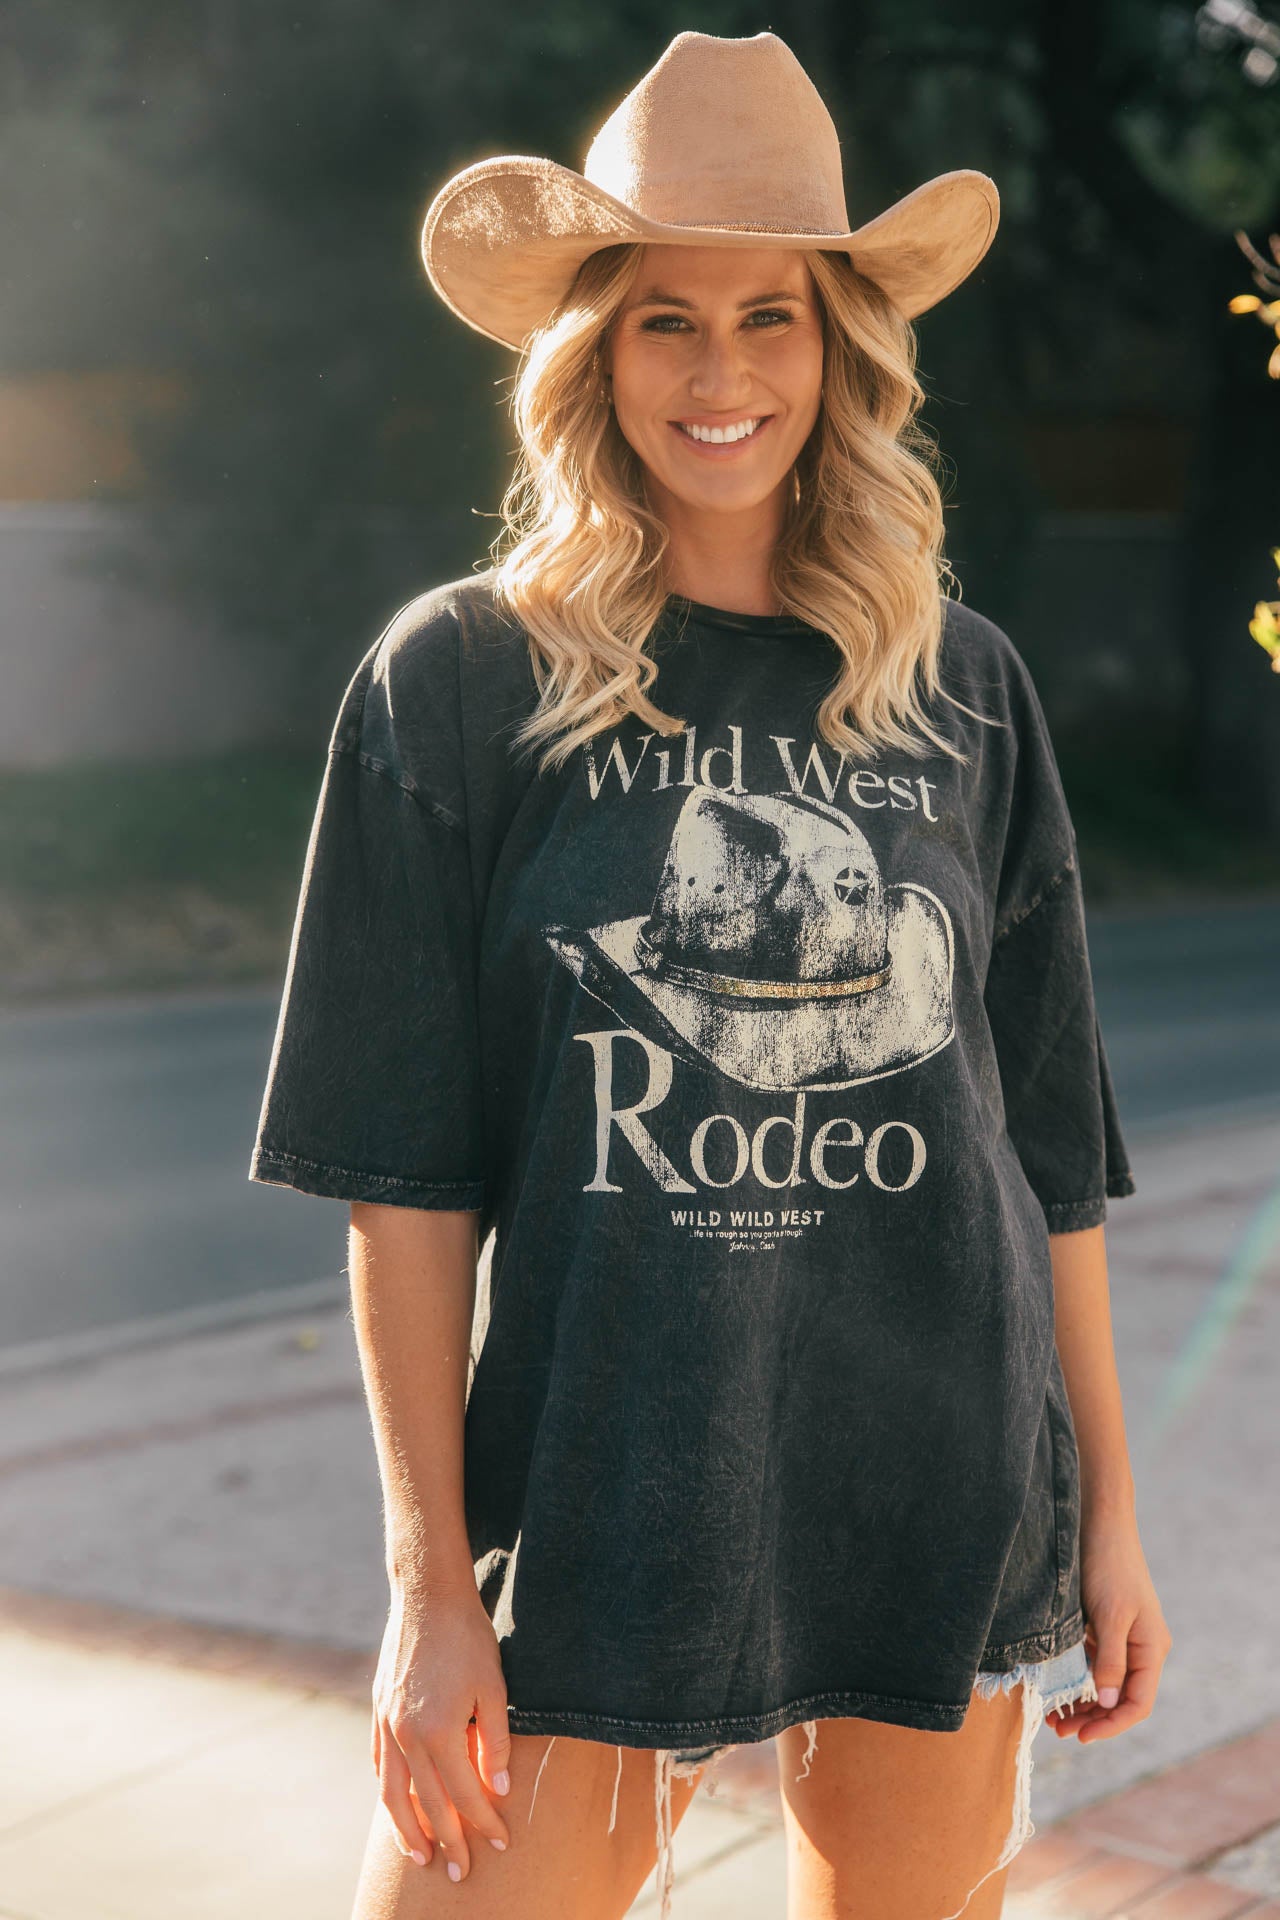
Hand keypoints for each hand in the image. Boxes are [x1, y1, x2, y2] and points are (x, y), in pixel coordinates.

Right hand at [370, 1580, 512, 1878]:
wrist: (427, 1595)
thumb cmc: (469, 1639)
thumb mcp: (495, 1687)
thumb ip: (496, 1740)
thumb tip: (499, 1789)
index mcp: (440, 1731)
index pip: (464, 1794)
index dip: (484, 1822)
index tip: (500, 1843)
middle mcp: (407, 1734)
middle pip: (427, 1804)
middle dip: (446, 1841)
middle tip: (458, 1873)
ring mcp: (387, 1723)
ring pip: (393, 1793)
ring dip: (406, 1829)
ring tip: (419, 1856)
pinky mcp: (378, 1709)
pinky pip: (380, 1763)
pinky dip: (388, 1791)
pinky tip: (396, 1805)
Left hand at [1047, 1511, 1171, 1744]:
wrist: (1098, 1522)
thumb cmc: (1107, 1566)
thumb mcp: (1109, 1615)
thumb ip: (1111, 1661)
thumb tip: (1109, 1704)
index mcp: (1152, 1648)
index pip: (1138, 1703)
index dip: (1112, 1725)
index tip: (1083, 1736)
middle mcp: (1142, 1648)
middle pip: (1121, 1699)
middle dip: (1094, 1719)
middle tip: (1059, 1731)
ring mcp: (1124, 1639)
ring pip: (1106, 1685)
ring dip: (1084, 1704)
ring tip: (1055, 1719)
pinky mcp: (1105, 1628)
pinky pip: (1095, 1665)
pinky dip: (1079, 1681)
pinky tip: (1059, 1690)